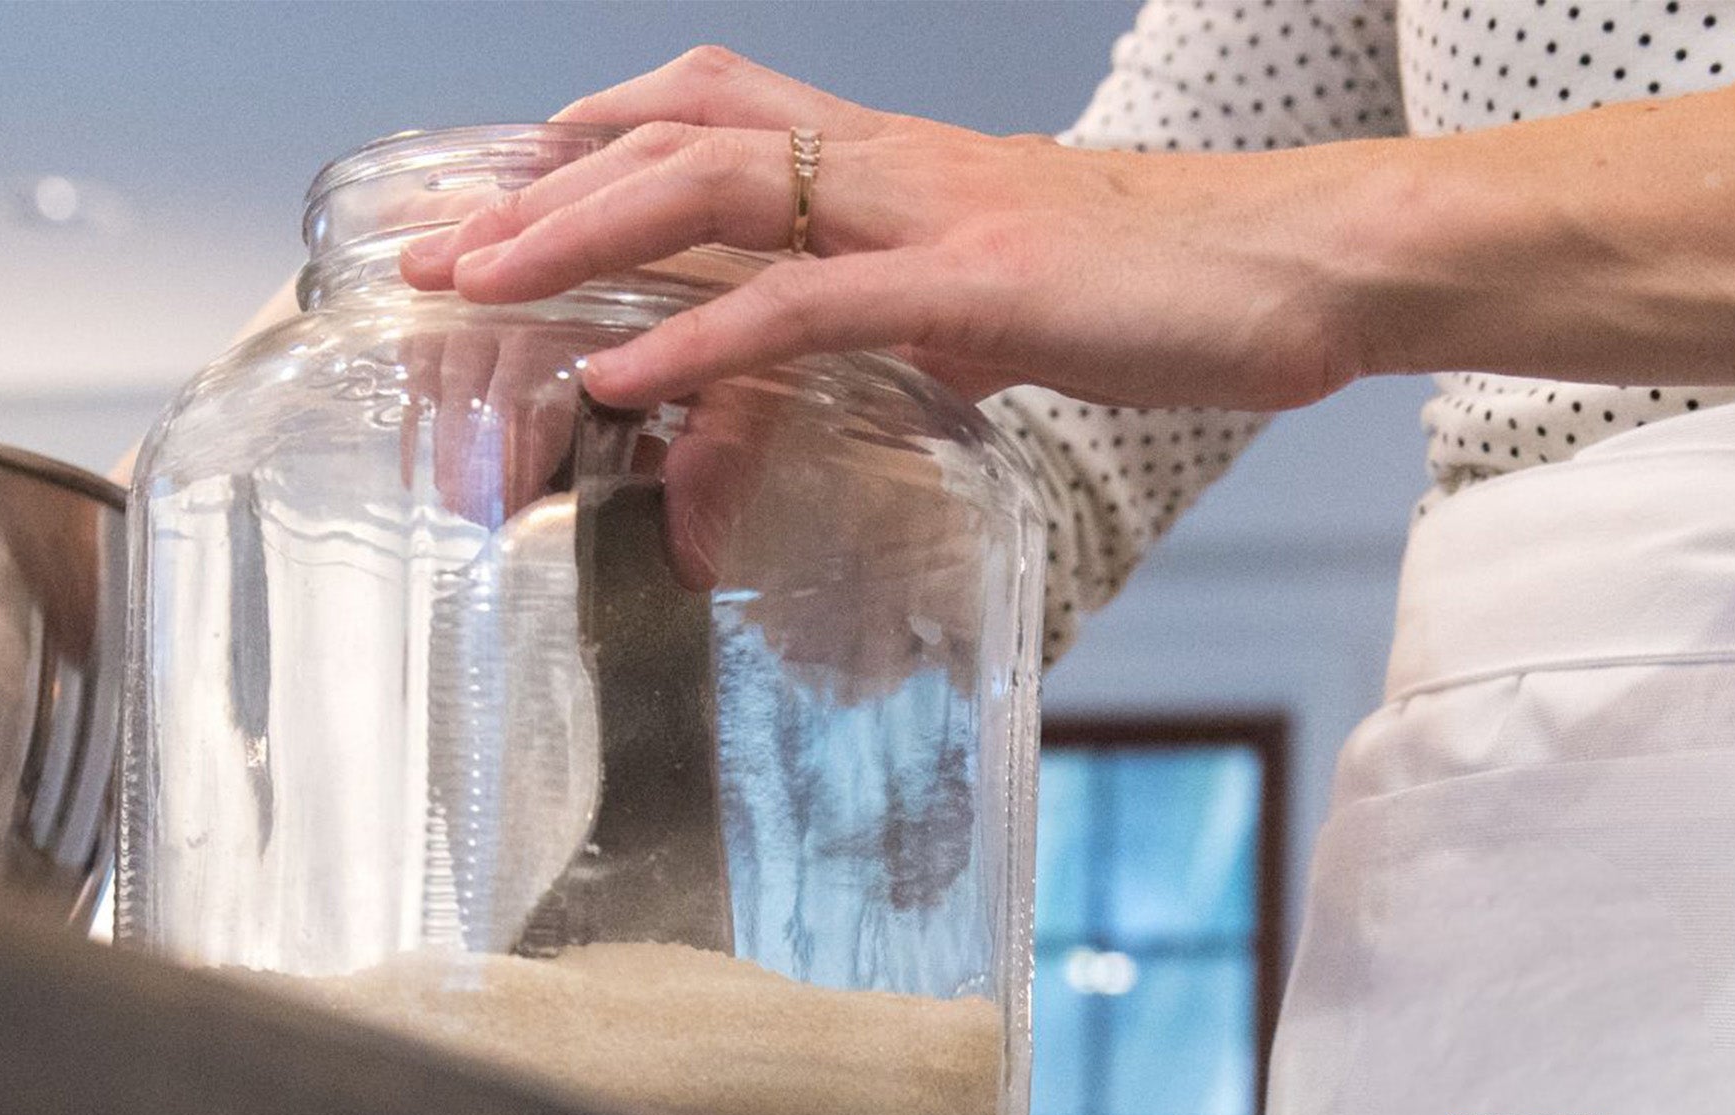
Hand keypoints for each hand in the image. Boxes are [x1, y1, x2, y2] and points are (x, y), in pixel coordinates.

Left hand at [396, 46, 1365, 417]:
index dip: (596, 140)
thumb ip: (947, 322)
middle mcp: (894, 162)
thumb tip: (898, 373)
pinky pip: (801, 306)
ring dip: (571, 245)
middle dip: (536, 193)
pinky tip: (615, 380)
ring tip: (472, 298)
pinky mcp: (971, 290)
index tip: (506, 191)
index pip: (715, 113)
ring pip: (707, 197)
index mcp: (907, 160)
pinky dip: (694, 341)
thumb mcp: (1037, 300)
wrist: (1303, 264)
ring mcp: (927, 217)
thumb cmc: (1186, 289)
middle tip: (431, 255)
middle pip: (671, 139)